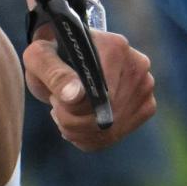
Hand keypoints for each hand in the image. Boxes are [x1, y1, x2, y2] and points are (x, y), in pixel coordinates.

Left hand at [23, 29, 155, 150]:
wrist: (66, 56)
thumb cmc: (51, 54)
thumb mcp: (40, 58)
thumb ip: (54, 73)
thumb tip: (76, 94)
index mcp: (115, 47)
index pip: (99, 96)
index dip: (72, 109)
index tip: (55, 101)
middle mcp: (138, 65)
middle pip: (107, 116)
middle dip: (73, 122)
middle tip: (57, 108)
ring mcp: (145, 87)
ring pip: (111, 131)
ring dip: (80, 132)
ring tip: (67, 114)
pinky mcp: (146, 106)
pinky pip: (116, 136)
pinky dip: (91, 138)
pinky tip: (79, 123)